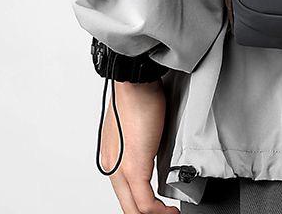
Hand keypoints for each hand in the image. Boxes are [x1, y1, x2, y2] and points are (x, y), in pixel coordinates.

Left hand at [99, 80, 179, 213]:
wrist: (134, 81)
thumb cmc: (138, 94)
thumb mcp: (137, 126)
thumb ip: (142, 144)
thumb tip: (155, 154)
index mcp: (111, 158)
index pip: (124, 193)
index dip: (140, 206)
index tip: (157, 208)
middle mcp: (112, 166)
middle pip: (127, 206)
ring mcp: (121, 168)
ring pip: (134, 208)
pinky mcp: (134, 166)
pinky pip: (144, 202)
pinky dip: (158, 211)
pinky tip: (170, 211)